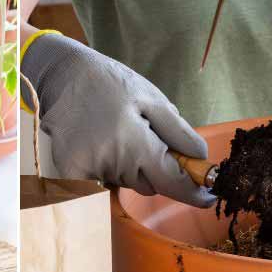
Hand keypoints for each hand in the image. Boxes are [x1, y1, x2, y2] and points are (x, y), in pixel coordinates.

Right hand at [22, 33, 213, 207]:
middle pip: (150, 185)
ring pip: (127, 184)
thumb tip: (201, 159)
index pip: (174, 183)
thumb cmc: (111, 83)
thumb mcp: (151, 98)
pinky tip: (101, 147)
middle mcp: (113, 161)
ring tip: (117, 134)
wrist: (63, 74)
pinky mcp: (70, 173)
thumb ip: (178, 132)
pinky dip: (108, 172)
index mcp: (137, 143)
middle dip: (157, 169)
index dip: (194, 193)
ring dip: (131, 168)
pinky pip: (101, 186)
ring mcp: (89, 169)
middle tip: (147, 138)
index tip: (208, 197)